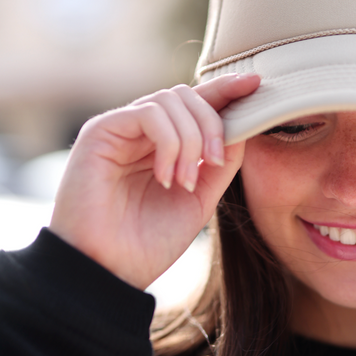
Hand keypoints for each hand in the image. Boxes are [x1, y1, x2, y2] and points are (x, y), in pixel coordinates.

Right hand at [49, 73, 259, 289]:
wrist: (109, 271)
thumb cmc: (148, 242)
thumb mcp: (199, 199)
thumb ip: (220, 164)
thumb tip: (242, 127)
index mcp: (162, 146)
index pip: (196, 105)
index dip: (225, 91)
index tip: (256, 84)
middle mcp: (140, 133)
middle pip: (187, 95)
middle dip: (212, 123)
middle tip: (214, 163)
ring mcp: (119, 129)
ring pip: (170, 100)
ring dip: (190, 140)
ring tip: (184, 182)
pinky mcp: (100, 131)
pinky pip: (148, 113)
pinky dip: (168, 143)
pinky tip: (165, 176)